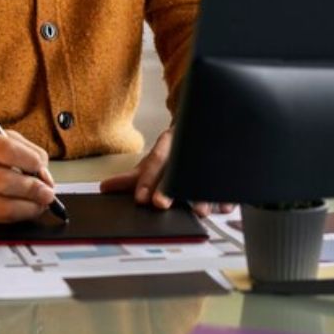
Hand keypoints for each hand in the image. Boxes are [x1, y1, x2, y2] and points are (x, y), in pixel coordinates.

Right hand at [0, 128, 56, 222]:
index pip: (5, 151)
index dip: (29, 160)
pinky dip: (17, 216)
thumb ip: (21, 148)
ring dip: (29, 208)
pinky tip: (25, 209)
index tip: (41, 167)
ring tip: (41, 203)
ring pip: (2, 207)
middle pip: (5, 182)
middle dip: (33, 189)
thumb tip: (44, 172)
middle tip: (48, 192)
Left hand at [98, 128, 233, 217]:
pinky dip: (228, 193)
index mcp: (169, 144)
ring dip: (202, 194)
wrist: (202, 123)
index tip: (140, 199)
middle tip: (161, 205)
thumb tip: (105, 188)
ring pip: (205, 172)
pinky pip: (228, 177)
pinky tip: (225, 206)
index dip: (148, 181)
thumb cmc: (176, 150)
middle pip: (179, 167)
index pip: (156, 161)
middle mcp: (188, 147)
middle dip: (170, 188)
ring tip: (199, 211)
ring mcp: (208, 154)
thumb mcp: (153, 161)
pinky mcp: (227, 163)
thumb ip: (132, 178)